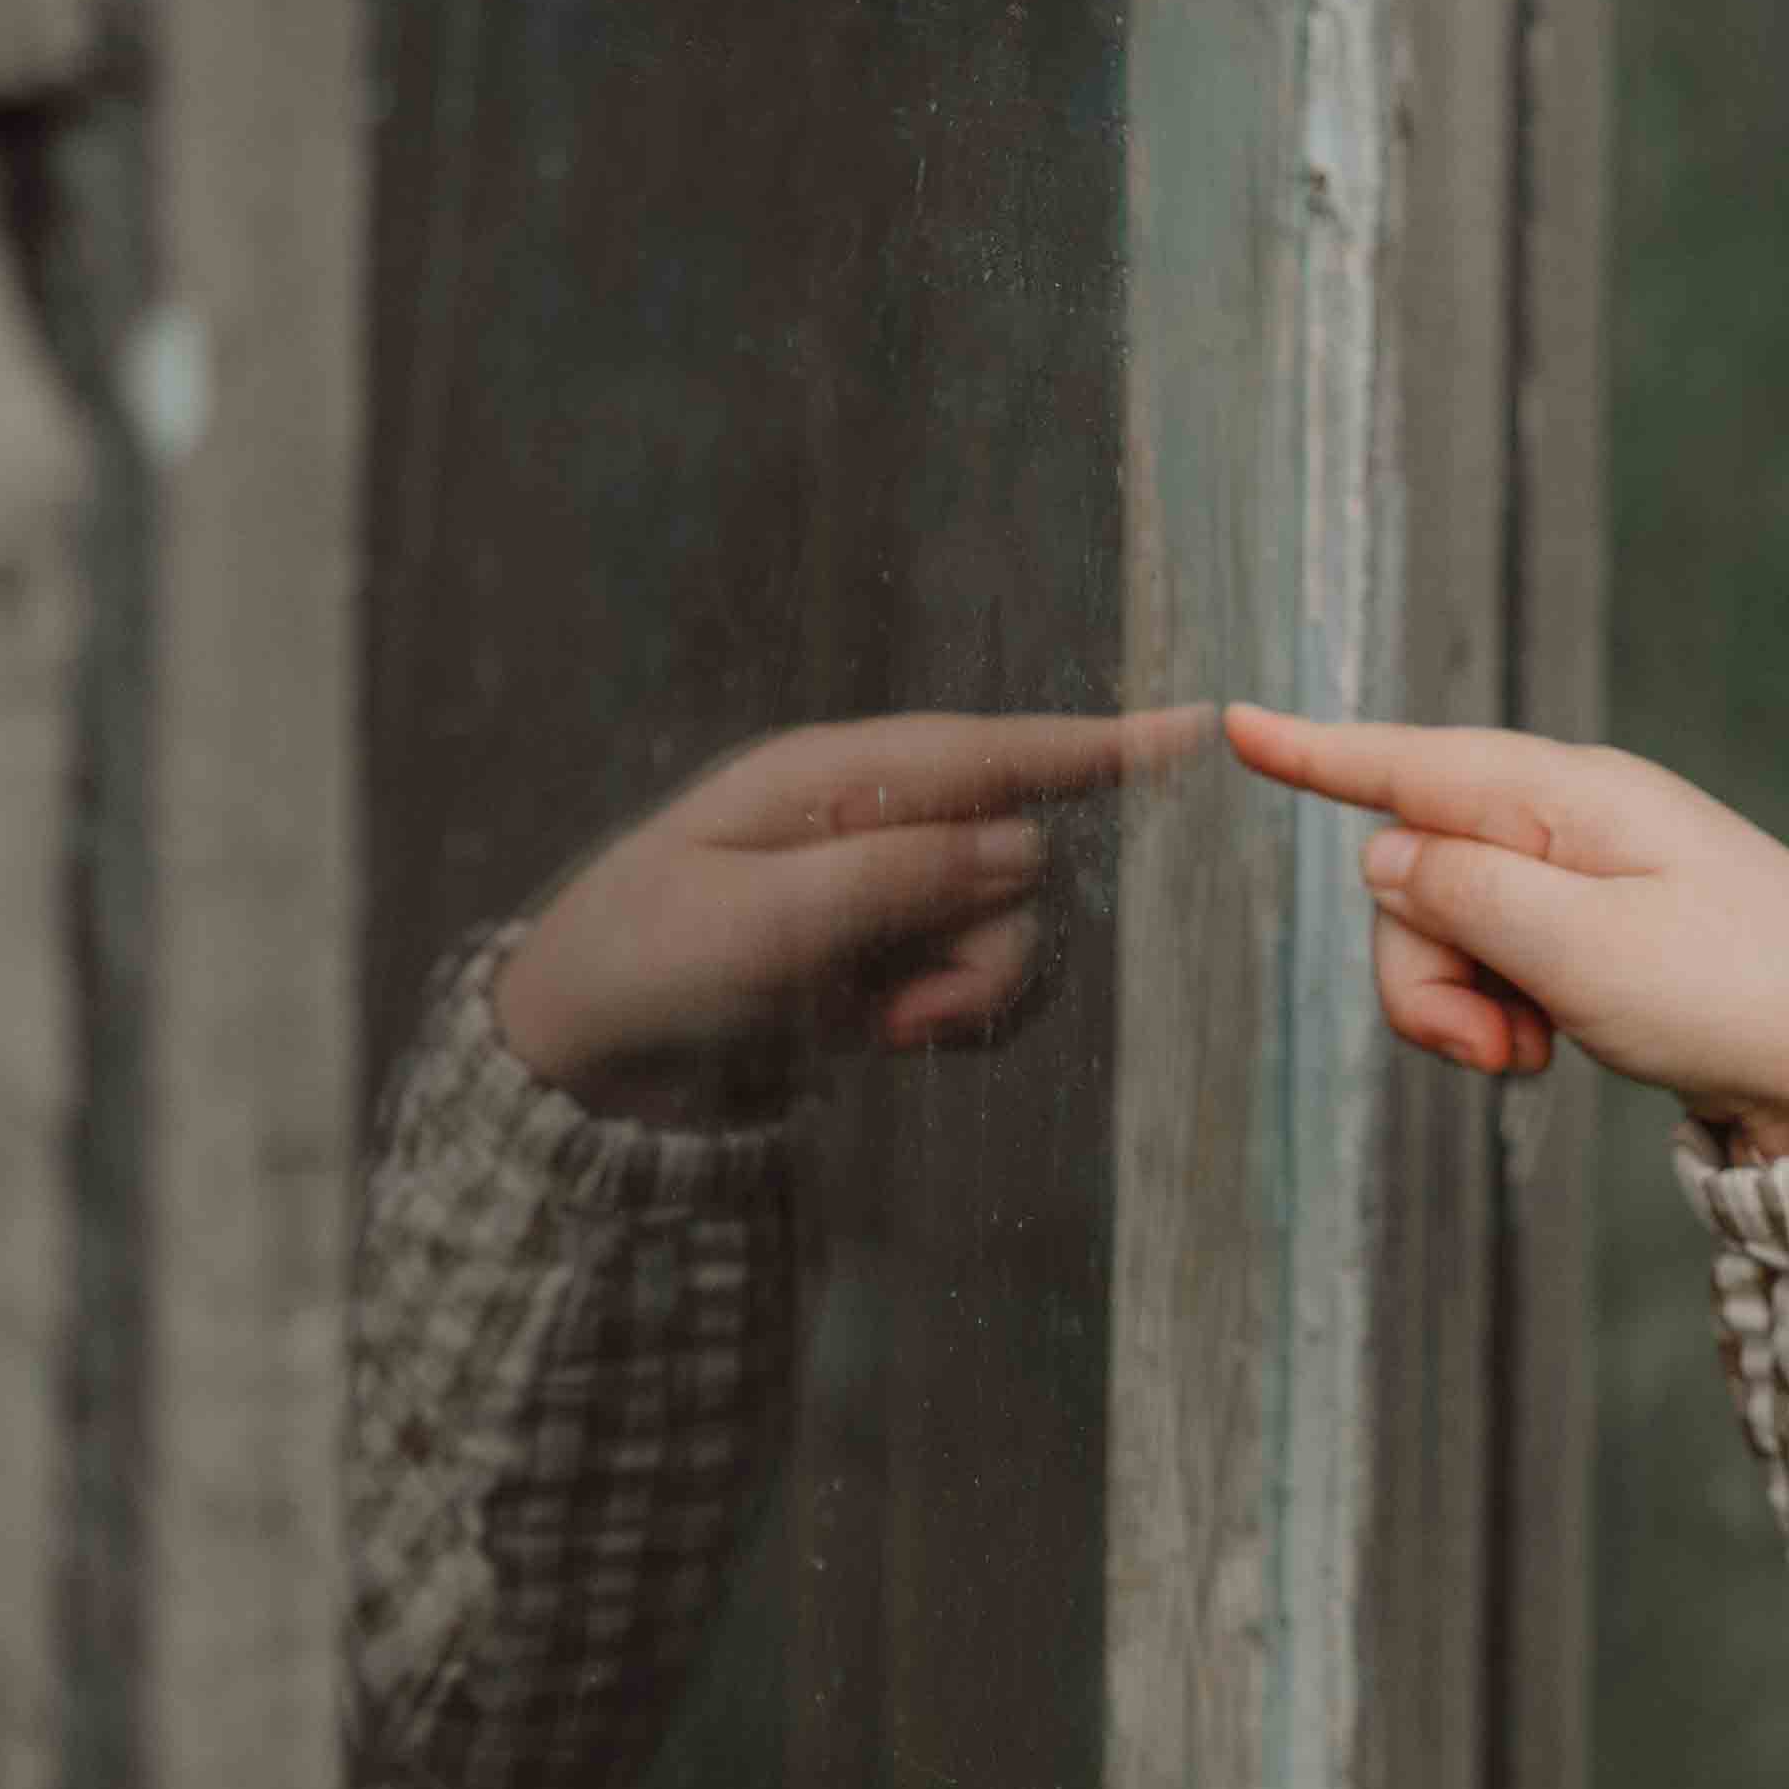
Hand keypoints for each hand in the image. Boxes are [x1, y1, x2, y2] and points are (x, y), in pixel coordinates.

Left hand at [491, 707, 1213, 1127]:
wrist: (586, 1060)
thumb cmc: (646, 965)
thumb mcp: (758, 921)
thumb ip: (894, 879)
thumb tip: (1025, 847)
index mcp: (837, 779)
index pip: (994, 752)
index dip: (1100, 746)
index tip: (1201, 727)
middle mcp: (880, 823)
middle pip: (1020, 866)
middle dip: (984, 951)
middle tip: (901, 1016)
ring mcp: (891, 892)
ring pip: (1015, 930)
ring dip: (968, 996)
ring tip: (884, 1033)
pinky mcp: (896, 956)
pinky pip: (990, 980)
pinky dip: (962, 1019)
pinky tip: (892, 1040)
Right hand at [1217, 708, 1788, 1160]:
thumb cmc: (1738, 997)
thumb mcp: (1584, 949)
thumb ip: (1467, 895)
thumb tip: (1383, 854)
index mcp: (1569, 798)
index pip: (1414, 762)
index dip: (1318, 752)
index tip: (1234, 722)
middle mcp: (1571, 823)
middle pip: (1412, 874)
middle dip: (1421, 969)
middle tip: (1499, 1044)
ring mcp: (1585, 880)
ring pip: (1446, 930)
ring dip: (1463, 1006)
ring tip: (1536, 1052)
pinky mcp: (1598, 937)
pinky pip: (1497, 963)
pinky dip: (1501, 1015)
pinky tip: (1553, 1050)